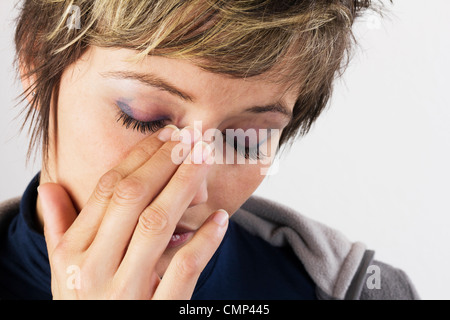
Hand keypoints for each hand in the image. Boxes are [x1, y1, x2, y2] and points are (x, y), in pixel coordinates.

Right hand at [38, 125, 227, 298]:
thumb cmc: (87, 306)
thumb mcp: (65, 273)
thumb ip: (59, 229)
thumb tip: (48, 187)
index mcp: (74, 254)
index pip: (108, 192)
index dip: (139, 159)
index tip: (166, 137)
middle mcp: (95, 269)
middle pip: (132, 199)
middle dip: (165, 162)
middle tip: (193, 137)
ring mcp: (124, 293)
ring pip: (156, 224)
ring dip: (184, 186)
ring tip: (206, 160)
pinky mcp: (156, 315)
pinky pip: (182, 271)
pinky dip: (204, 242)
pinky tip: (220, 219)